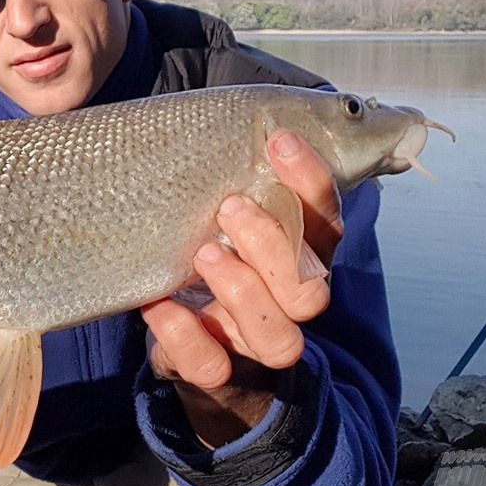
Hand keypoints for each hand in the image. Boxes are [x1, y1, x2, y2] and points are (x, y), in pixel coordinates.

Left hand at [140, 129, 342, 445]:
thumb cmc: (212, 260)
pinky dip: (185, 337)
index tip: (279, 139)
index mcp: (302, 260)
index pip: (327, 223)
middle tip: (229, 204)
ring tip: (202, 253)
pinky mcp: (218, 377)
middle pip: (311, 286)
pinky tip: (159, 306)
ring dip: (242, 290)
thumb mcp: (224, 221)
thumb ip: (229, 179)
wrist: (203, 356)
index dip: (312, 183)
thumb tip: (191, 108)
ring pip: (279, 337)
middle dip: (273, 242)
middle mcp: (290, 307)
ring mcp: (256, 347)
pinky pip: (212, 368)